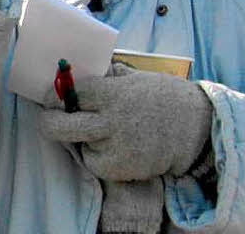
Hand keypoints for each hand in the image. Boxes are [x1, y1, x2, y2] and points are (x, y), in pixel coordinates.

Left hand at [39, 63, 212, 181]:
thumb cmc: (160, 97)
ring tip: (100, 130)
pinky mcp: (121, 169)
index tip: (54, 97)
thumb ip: (103, 78)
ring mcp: (115, 148)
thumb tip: (71, 74)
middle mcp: (110, 121)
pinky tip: (114, 145)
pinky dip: (97, 155)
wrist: (195, 127)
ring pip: (76, 145)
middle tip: (49, 118)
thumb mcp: (131, 77)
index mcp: (112, 93)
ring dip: (81, 138)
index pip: (70, 93)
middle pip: (58, 126)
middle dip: (48, 121)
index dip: (57, 94)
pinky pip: (94, 162)